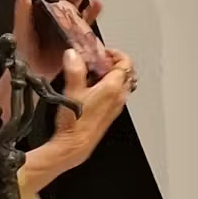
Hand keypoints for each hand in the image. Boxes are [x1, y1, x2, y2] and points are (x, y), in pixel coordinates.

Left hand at [13, 0, 104, 81]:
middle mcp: (50, 11)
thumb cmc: (22, 56)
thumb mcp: (19, 32)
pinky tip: (96, 4)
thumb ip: (22, 12)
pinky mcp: (74, 33)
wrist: (33, 78)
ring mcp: (63, 21)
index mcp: (36, 7)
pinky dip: (92, 10)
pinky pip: (86, 19)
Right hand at [23, 48, 133, 194]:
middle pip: (126, 73)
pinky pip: (114, 96)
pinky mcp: (109, 114)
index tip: (103, 52)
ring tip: (94, 74)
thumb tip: (73, 54)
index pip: (125, 62)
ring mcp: (115, 107)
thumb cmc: (75, 124)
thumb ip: (74, 69)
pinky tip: (91, 90)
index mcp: (113, 88)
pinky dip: (107, 88)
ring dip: (111, 77)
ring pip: (121, 85)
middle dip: (114, 64)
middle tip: (100, 61)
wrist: (74, 146)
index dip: (115, 53)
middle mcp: (118, 97)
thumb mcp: (71, 91)